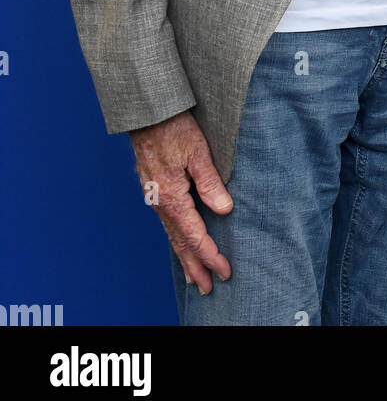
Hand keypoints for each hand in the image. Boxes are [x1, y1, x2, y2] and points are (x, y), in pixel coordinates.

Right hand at [130, 110, 232, 294]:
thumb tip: (224, 210)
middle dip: (195, 266)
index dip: (211, 255)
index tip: (225, 271)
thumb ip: (210, 182)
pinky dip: (176, 238)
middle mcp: (161, 202)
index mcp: (172, 197)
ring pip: (172, 234)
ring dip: (185, 256)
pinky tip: (181, 242)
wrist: (148, 113)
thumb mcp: (197, 151)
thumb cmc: (174, 128)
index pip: (195, 235)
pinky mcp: (154, 189)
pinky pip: (167, 222)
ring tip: (195, 276)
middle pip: (180, 243)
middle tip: (209, 288)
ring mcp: (155, 197)